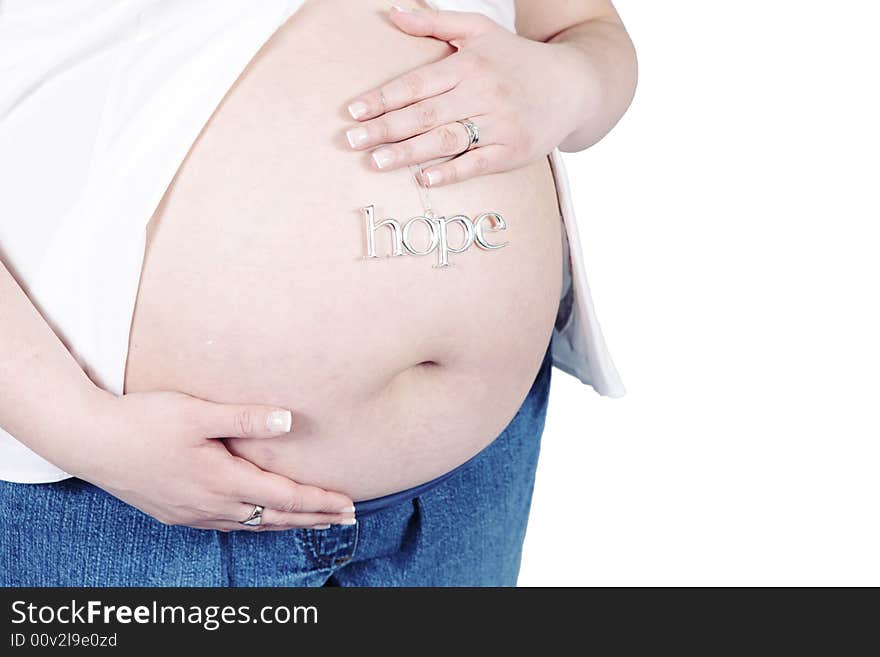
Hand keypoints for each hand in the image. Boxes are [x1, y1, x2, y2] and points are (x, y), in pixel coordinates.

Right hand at [63, 391, 355, 531]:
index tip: (349, 504)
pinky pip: (227, 526)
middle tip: (347, 519)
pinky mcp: (175, 513)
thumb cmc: (142, 421)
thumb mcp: (196, 412)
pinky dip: (255, 525)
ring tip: (314, 522)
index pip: (284, 497)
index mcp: (221, 480)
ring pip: (252, 525)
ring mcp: (191, 513)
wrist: (88, 441)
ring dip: (287, 523)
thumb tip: (289, 421)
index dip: (320, 502)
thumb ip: (245, 418)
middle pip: (275, 517)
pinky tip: (259, 520)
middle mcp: (210, 505)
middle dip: (314, 519)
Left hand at [344, 5, 589, 186]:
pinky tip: (424, 178)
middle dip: (386, 128)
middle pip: (425, 114)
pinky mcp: (513, 151)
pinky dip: (451, 172)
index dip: (383, 98)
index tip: (353, 111)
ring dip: (409, 153)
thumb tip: (392, 12)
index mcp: (469, 64)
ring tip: (377, 162)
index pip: (417, 83)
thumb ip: (434, 23)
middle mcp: (483, 93)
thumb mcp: (479, 30)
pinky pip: (477, 163)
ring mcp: (499, 124)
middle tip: (353, 141)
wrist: (573, 85)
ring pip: (447, 140)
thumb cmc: (517, 59)